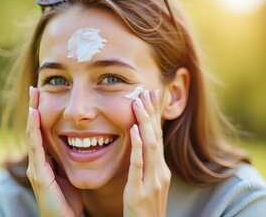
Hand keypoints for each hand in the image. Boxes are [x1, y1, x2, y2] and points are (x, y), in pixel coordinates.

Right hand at [26, 86, 82, 216]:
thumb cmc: (68, 203)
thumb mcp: (68, 177)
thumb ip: (68, 162)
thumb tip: (77, 146)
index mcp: (45, 162)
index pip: (42, 132)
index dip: (41, 114)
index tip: (44, 95)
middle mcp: (37, 162)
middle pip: (34, 129)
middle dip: (34, 108)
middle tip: (36, 88)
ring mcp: (36, 167)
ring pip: (33, 135)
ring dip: (33, 114)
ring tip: (34, 96)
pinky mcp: (39, 174)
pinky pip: (36, 147)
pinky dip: (35, 130)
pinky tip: (36, 115)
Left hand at [124, 89, 170, 216]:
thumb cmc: (144, 209)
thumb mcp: (148, 184)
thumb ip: (144, 165)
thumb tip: (140, 145)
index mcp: (160, 170)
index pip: (158, 137)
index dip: (154, 117)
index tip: (150, 97)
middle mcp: (160, 172)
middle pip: (156, 136)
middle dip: (151, 113)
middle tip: (146, 91)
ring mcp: (152, 181)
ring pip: (150, 146)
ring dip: (145, 122)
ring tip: (139, 102)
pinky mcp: (140, 191)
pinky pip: (138, 165)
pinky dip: (138, 145)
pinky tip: (135, 130)